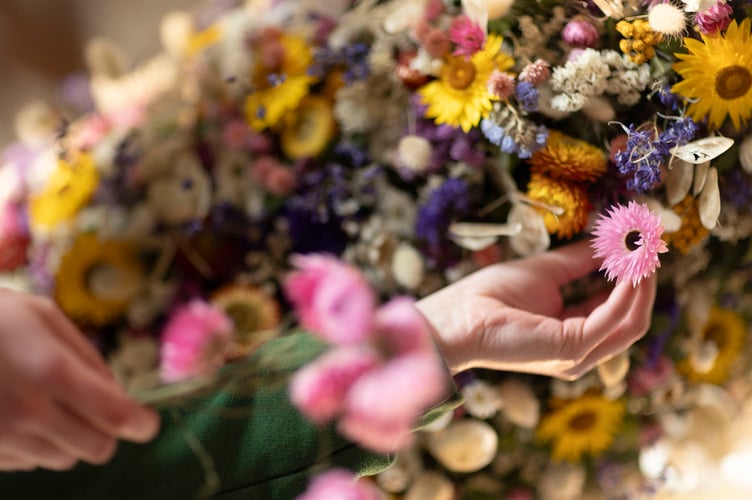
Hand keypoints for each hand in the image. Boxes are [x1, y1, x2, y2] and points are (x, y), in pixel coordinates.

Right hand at [0, 289, 159, 470]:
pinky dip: (36, 445)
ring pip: (64, 459)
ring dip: (69, 438)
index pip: (115, 416)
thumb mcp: (42, 317)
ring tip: (47, 403)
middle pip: (96, 448)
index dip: (140, 424)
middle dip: (106, 431)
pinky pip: (29, 462)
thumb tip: (118, 393)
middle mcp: (27, 411)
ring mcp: (1, 437)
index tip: (147, 423)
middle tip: (98, 410)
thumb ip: (86, 356)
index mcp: (50, 371)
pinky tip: (17, 413)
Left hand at [416, 240, 656, 379]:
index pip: (616, 309)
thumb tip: (610, 241)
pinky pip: (614, 318)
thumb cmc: (491, 297)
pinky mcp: (573, 349)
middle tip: (651, 243)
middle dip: (645, 279)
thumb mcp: (546, 272)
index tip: (641, 245)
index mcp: (571, 334)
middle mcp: (580, 352)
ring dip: (643, 283)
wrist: (458, 318)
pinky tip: (632, 265)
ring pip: (631, 321)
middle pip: (630, 317)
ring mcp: (579, 355)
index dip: (633, 277)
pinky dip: (628, 291)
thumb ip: (579, 261)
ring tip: (646, 249)